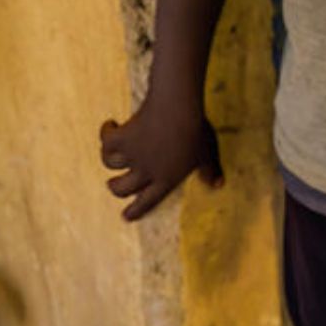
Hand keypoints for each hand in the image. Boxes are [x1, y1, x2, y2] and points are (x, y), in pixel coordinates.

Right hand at [99, 96, 221, 221]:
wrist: (178, 109)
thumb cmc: (196, 129)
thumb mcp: (206, 153)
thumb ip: (210, 171)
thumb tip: (219, 185)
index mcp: (166, 179)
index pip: (149, 201)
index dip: (137, 210)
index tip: (125, 216)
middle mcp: (146, 172)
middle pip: (121, 189)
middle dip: (115, 187)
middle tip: (113, 183)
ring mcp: (132, 157)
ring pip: (110, 164)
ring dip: (109, 157)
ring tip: (113, 147)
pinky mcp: (121, 139)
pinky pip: (106, 140)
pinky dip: (107, 131)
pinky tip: (111, 124)